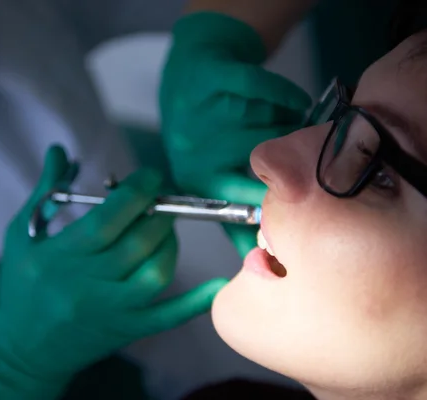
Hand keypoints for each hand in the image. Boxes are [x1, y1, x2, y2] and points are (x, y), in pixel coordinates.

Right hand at [0, 145, 227, 399]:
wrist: (23, 349)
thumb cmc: (21, 285)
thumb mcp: (23, 235)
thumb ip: (45, 191)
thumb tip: (61, 149)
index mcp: (58, 257)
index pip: (106, 221)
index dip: (136, 193)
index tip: (151, 176)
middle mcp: (84, 285)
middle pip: (137, 244)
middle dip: (158, 213)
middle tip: (161, 198)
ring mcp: (108, 311)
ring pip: (154, 274)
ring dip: (170, 243)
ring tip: (164, 226)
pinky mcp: (125, 330)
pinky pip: (165, 318)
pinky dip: (194, 302)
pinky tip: (215, 284)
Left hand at [160, 12, 310, 256]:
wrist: (190, 73)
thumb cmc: (208, 136)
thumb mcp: (214, 180)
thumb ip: (237, 223)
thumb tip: (263, 268)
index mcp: (198, 181)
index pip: (247, 204)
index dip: (283, 205)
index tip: (309, 205)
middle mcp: (195, 151)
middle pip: (266, 163)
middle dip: (296, 161)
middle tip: (311, 159)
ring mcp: (201, 112)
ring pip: (272, 126)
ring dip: (293, 127)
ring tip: (295, 129)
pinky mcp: (213, 76)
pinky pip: (267, 89)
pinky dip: (288, 95)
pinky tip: (294, 102)